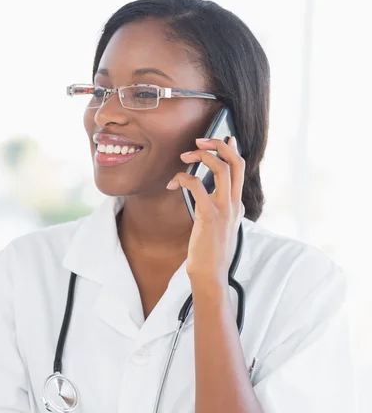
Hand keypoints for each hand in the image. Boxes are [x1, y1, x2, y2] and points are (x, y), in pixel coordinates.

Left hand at [167, 136, 244, 281]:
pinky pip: (197, 186)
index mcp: (237, 205)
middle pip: (235, 162)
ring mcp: (224, 210)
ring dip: (201, 157)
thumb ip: (220, 211)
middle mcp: (234, 204)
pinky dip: (183, 178)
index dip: (232, 150)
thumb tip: (210, 197)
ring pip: (221, 169)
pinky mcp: (209, 216)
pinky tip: (173, 184)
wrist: (211, 275)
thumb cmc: (210, 254)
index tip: (223, 138)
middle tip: (198, 142)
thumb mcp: (220, 228)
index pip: (240, 169)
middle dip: (218, 145)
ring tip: (184, 158)